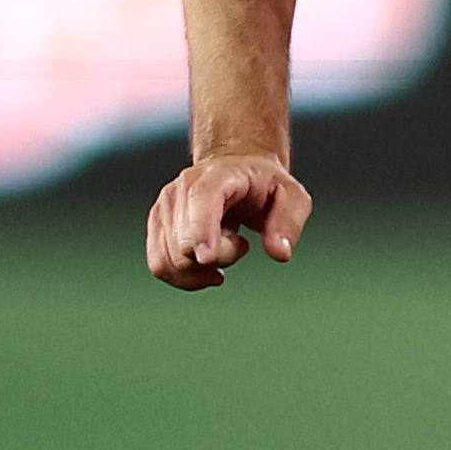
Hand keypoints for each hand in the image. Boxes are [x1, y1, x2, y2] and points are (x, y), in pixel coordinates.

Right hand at [145, 151, 311, 290]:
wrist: (238, 171)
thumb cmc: (266, 185)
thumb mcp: (292, 196)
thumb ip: (288, 222)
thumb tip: (280, 253)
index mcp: (218, 174)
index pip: (201, 200)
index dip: (202, 230)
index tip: (208, 259)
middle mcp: (183, 187)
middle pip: (187, 242)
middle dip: (221, 257)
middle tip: (241, 243)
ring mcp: (166, 206)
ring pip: (172, 259)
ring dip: (203, 268)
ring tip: (225, 245)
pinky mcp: (158, 224)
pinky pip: (160, 266)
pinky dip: (184, 278)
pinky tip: (207, 269)